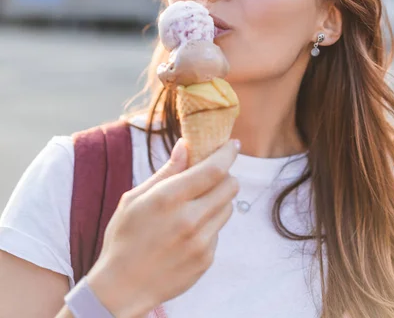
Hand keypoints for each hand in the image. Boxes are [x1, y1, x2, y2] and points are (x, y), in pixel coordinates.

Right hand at [87, 138, 239, 317]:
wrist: (121, 288)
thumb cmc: (124, 237)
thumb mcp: (135, 198)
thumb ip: (166, 171)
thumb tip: (185, 145)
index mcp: (169, 198)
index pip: (214, 169)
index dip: (227, 153)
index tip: (232, 144)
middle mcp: (189, 219)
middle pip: (229, 186)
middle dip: (225, 175)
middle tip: (212, 174)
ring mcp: (200, 242)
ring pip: (228, 207)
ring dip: (218, 199)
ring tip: (195, 204)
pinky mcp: (206, 260)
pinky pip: (218, 231)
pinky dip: (209, 224)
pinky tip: (188, 230)